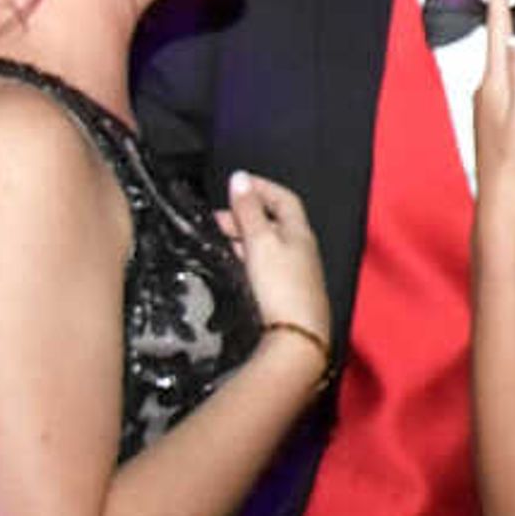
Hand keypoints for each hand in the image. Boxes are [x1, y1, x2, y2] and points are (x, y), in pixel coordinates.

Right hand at [216, 169, 329, 346]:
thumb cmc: (280, 285)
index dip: (261, 187)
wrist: (295, 337)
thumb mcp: (260, 241)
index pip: (284, 199)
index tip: (235, 183)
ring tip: (214, 240)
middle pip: (272, 223)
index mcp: (300, 233)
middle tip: (213, 221)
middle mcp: (301, 250)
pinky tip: (229, 264)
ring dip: (240, 237)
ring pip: (265, 245)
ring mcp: (294, 272)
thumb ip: (249, 211)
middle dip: (242, 215)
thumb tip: (240, 178)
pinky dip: (244, 257)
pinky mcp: (284, 292)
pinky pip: (263, 265)